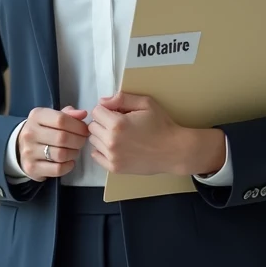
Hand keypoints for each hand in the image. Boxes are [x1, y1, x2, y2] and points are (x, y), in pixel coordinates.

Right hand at [18, 106, 89, 180]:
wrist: (20, 147)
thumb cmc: (42, 130)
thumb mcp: (51, 118)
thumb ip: (68, 115)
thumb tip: (83, 114)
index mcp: (36, 116)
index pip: (61, 119)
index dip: (78, 126)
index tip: (85, 130)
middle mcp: (30, 133)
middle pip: (62, 138)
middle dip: (78, 140)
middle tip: (82, 141)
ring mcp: (29, 152)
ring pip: (61, 154)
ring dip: (74, 153)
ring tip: (75, 150)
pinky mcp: (32, 168)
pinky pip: (57, 169)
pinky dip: (68, 166)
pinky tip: (69, 162)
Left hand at [89, 92, 225, 176]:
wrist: (173, 151)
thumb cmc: (161, 125)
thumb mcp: (145, 103)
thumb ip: (122, 98)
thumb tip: (102, 101)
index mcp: (117, 124)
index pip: (96, 112)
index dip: (106, 109)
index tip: (117, 112)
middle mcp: (111, 141)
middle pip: (92, 126)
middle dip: (103, 122)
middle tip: (119, 124)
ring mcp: (112, 157)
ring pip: (93, 141)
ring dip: (102, 136)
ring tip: (120, 136)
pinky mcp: (115, 168)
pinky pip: (96, 156)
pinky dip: (102, 150)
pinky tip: (117, 147)